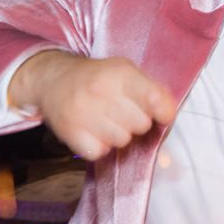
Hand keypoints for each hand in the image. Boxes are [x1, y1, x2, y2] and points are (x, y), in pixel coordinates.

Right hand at [9, 50, 176, 160]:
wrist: (54, 80)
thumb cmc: (98, 78)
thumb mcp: (126, 71)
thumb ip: (152, 89)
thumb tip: (169, 113)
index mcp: (120, 74)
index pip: (155, 99)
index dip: (164, 112)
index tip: (163, 115)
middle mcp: (101, 92)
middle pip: (141, 125)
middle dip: (137, 122)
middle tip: (124, 113)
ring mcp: (83, 113)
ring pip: (122, 141)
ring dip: (119, 135)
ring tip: (107, 120)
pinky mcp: (69, 133)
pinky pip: (100, 153)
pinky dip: (100, 146)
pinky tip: (94, 131)